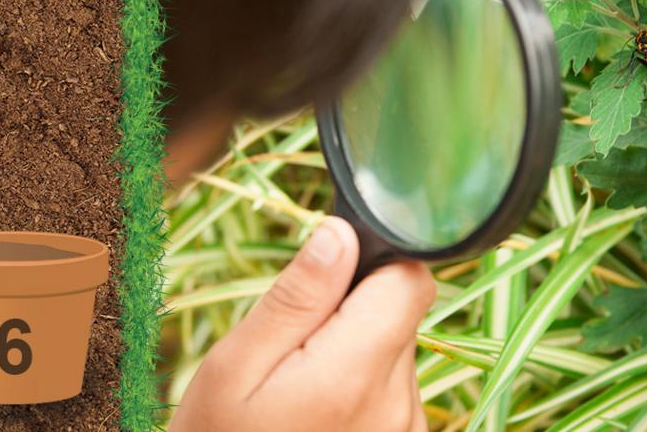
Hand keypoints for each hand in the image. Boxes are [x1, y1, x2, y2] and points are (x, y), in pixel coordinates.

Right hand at [169, 217, 435, 431]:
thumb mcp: (235, 369)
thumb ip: (297, 298)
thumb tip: (341, 234)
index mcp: (355, 375)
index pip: (411, 280)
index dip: (375, 261)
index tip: (331, 277)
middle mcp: (398, 405)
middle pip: (402, 312)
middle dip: (354, 309)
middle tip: (294, 347)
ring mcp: (407, 430)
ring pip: (398, 348)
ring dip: (357, 349)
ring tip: (301, 386)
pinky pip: (395, 388)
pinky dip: (363, 384)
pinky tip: (318, 411)